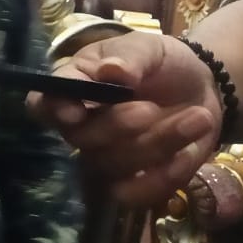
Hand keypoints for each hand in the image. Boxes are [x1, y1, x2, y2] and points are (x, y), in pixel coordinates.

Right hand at [28, 32, 219, 206]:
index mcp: (75, 88)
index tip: (75, 110)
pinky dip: (166, 176)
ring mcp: (106, 158)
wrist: (200, 87)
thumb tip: (111, 71)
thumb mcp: (149, 48)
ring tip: (198, 115)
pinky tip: (190, 151)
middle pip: (79, 139)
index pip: (42, 105)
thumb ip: (130, 57)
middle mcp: (82, 128)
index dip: (52, 111)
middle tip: (151, 108)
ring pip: (114, 166)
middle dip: (116, 126)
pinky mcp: (135, 182)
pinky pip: (137, 194)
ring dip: (158, 143)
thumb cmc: (161, 63)